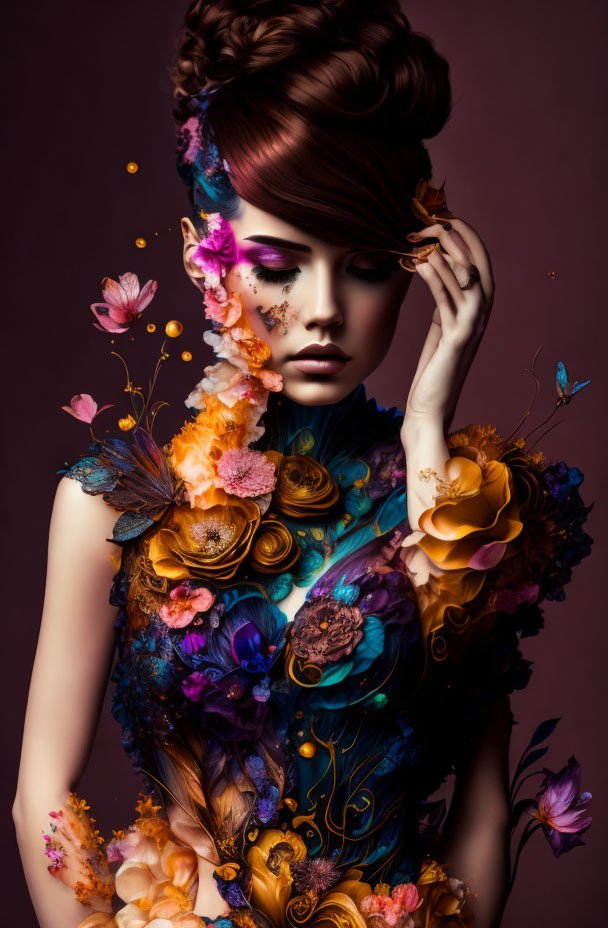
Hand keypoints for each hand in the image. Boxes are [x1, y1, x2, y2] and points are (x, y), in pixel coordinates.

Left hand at [403, 217, 494, 433]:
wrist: (431, 407)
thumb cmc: (433, 369)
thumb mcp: (441, 324)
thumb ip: (444, 298)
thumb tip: (432, 265)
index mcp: (479, 306)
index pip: (479, 257)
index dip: (463, 232)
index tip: (439, 215)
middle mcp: (483, 312)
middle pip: (476, 258)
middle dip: (454, 233)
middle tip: (427, 219)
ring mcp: (473, 324)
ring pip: (464, 274)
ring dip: (440, 250)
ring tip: (417, 236)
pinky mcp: (458, 337)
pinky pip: (447, 298)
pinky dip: (435, 277)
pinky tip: (419, 262)